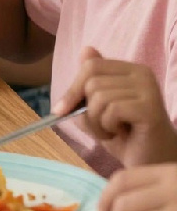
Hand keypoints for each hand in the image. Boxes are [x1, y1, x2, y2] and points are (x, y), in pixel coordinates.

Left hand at [54, 47, 176, 166]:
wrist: (150, 161)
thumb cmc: (123, 135)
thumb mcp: (96, 107)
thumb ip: (88, 83)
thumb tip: (85, 49)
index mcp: (130, 69)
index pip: (90, 65)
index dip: (72, 89)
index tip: (60, 110)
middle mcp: (142, 73)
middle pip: (92, 81)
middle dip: (86, 109)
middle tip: (100, 126)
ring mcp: (149, 89)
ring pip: (99, 97)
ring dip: (96, 122)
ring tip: (110, 131)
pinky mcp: (150, 107)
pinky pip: (112, 110)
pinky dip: (106, 126)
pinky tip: (118, 134)